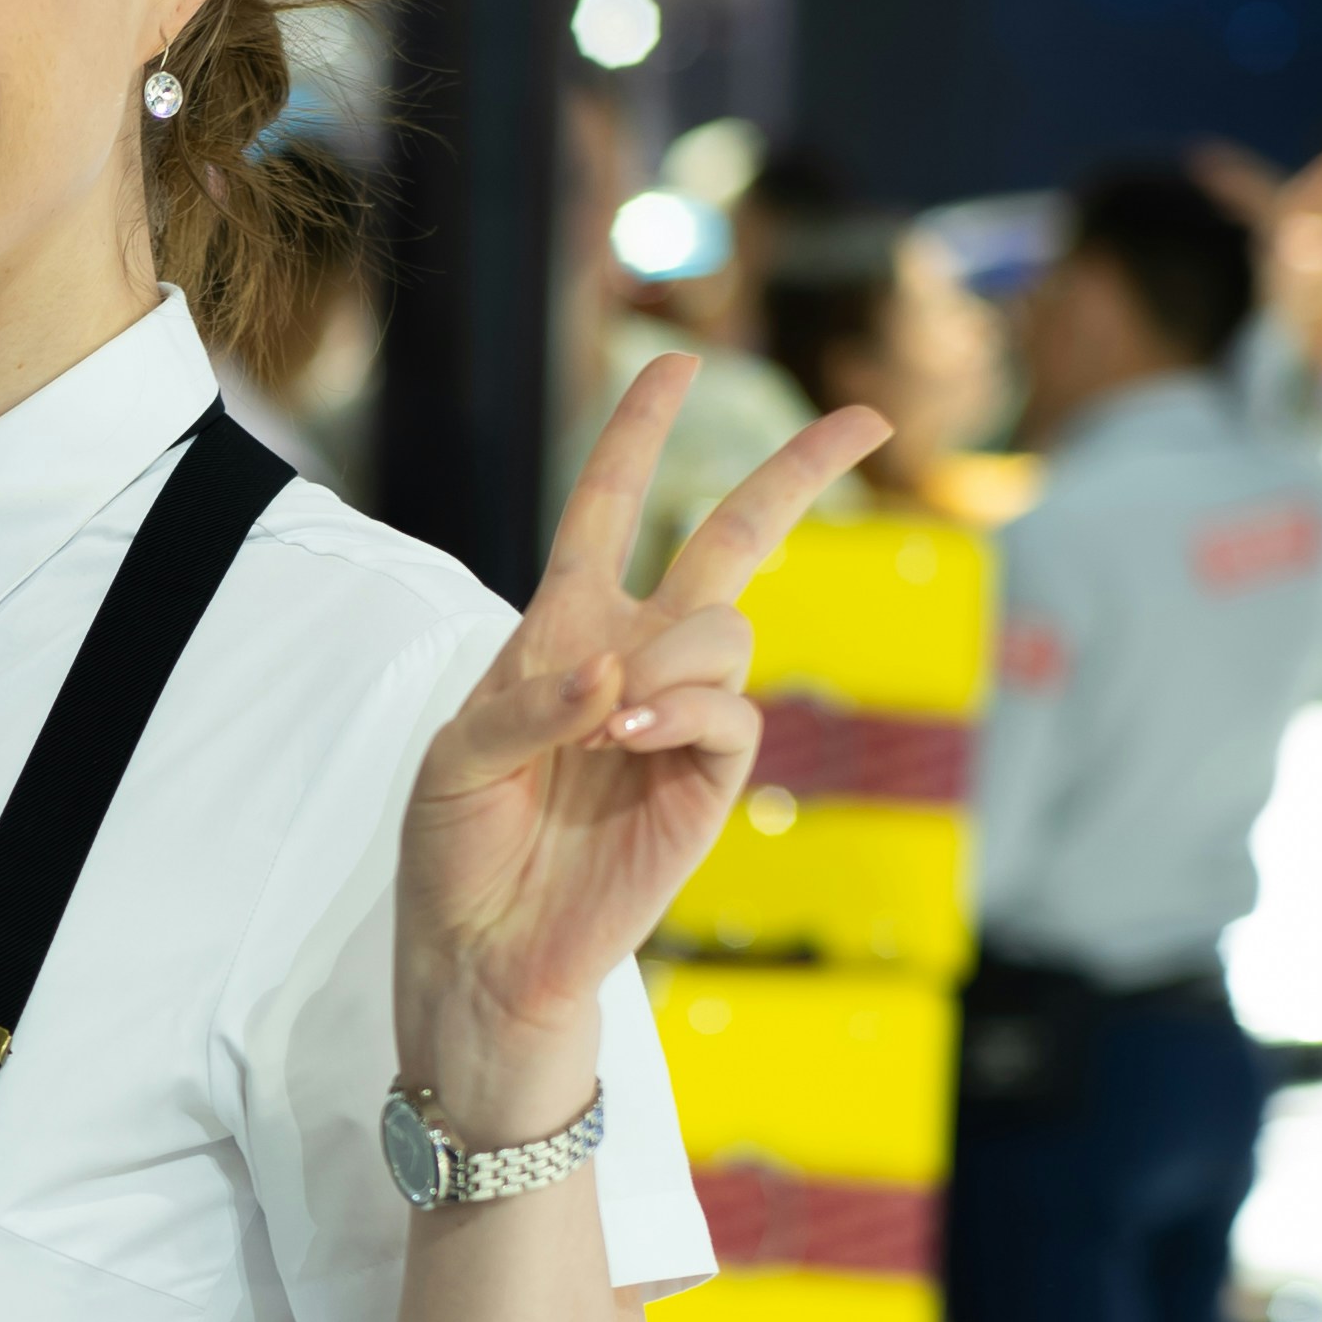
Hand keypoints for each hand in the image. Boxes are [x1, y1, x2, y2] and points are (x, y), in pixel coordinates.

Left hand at [392, 354, 887, 1133]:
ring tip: (608, 725)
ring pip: (728, 627)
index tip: (672, 365)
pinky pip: (732, 710)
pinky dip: (683, 708)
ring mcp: (679, 720)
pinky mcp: (710, 784)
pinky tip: (629, 738)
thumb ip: (527, 698)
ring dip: (672, 654)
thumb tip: (618, 670)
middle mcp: (634, 661)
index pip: (608, 513)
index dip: (639, 437)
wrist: (482, 956)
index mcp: (562, 633)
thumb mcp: (457, 759)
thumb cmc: (458, 851)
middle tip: (864, 417)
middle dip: (796, 474)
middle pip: (732, 543)